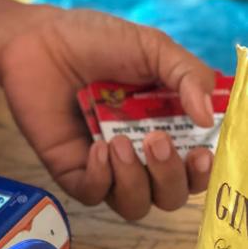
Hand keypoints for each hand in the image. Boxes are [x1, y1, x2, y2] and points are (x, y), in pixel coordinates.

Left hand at [0, 8, 214, 219]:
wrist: (41, 43)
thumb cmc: (97, 43)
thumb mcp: (153, 49)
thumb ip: (189, 76)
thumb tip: (207, 117)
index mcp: (168, 127)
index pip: (195, 169)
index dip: (202, 172)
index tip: (200, 152)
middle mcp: (140, 153)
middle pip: (169, 196)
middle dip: (169, 177)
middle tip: (156, 140)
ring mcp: (105, 165)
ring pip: (133, 205)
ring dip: (134, 181)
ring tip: (120, 142)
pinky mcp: (71, 170)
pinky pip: (92, 195)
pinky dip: (100, 178)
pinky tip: (97, 148)